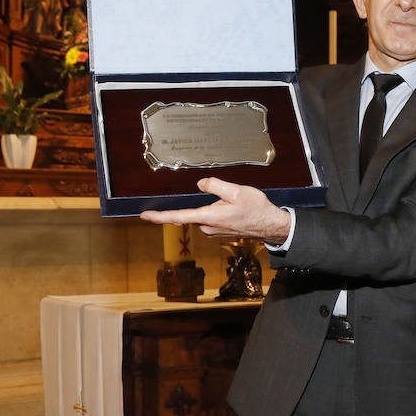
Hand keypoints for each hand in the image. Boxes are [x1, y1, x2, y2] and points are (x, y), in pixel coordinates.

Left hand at [140, 177, 290, 242]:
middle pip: (192, 212)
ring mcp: (213, 230)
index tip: (145, 215)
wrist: (271, 226)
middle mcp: (208, 227)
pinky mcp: (219, 231)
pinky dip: (217, 210)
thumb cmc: (256, 209)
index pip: (178, 216)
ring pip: (203, 214)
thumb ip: (214, 185)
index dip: (159, 216)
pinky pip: (210, 218)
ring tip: (235, 202)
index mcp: (209, 216)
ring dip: (212, 206)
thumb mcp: (236, 191)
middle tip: (224, 197)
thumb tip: (199, 184)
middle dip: (200, 202)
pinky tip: (234, 208)